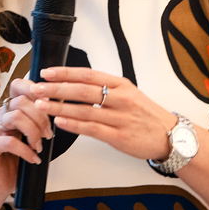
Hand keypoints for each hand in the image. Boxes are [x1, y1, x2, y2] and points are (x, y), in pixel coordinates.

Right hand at [0, 82, 53, 194]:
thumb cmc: (17, 160)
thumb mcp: (33, 137)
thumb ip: (40, 121)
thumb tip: (61, 105)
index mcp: (10, 109)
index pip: (18, 86)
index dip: (33, 89)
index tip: (49, 103)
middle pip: (20, 102)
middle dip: (40, 118)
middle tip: (48, 134)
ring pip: (15, 117)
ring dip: (33, 133)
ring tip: (39, 146)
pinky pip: (9, 141)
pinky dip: (25, 151)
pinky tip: (32, 158)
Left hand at [32, 67, 177, 161]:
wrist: (171, 136)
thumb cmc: (145, 115)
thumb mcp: (128, 94)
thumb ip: (105, 89)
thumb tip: (74, 84)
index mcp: (121, 85)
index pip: (88, 74)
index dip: (65, 72)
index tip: (47, 72)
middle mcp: (120, 98)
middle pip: (82, 90)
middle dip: (56, 89)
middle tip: (37, 88)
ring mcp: (120, 118)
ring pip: (84, 110)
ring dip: (60, 107)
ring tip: (41, 105)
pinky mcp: (120, 137)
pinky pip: (92, 129)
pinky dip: (74, 125)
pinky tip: (59, 122)